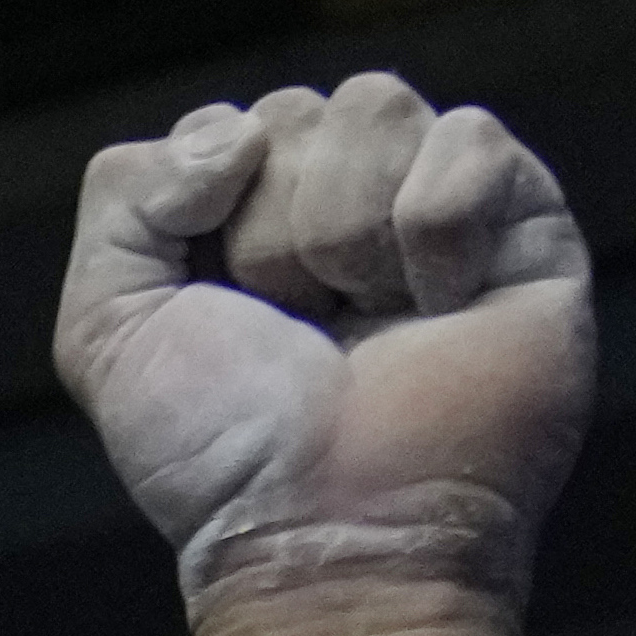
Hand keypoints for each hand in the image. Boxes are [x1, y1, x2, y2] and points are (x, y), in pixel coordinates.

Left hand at [54, 74, 591, 619]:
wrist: (332, 528)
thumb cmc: (225, 453)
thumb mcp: (107, 326)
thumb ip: (123, 194)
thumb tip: (236, 130)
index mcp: (251, 221)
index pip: (227, 126)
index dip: (208, 208)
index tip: (223, 305)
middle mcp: (347, 202)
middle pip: (296, 110)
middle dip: (272, 230)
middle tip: (301, 329)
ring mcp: (439, 205)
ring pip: (376, 106)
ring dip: (343, 229)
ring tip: (366, 320)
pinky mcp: (528, 220)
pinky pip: (467, 139)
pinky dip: (433, 234)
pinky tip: (438, 308)